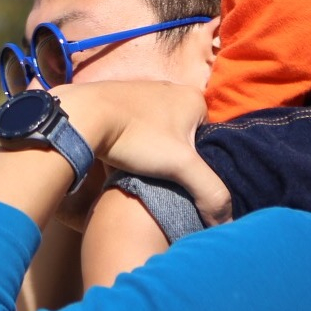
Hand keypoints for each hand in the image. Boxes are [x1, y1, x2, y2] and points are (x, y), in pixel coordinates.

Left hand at [55, 81, 232, 226]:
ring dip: (154, 152)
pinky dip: (136, 143)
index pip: (209, 141)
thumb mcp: (180, 166)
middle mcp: (173, 88)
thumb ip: (210, 192)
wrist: (83, 116)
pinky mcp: (122, 99)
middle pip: (184, 137)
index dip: (197, 165)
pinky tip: (125, 156)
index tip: (180, 181)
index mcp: (194, 98)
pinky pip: (139, 126)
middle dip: (175, 159)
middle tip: (160, 179)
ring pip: (160, 133)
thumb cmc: (136, 136)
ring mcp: (146, 91)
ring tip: (141, 170)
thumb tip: (226, 221)